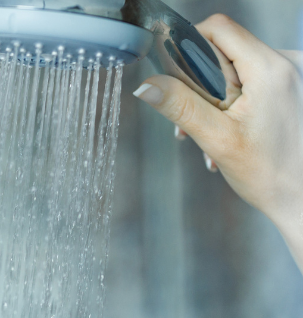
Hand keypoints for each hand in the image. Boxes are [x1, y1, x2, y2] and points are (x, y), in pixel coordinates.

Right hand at [133, 15, 302, 254]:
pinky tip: (229, 132)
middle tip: (194, 120)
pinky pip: (253, 79)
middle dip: (201, 83)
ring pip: (237, 66)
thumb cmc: (271, 173)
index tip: (177, 77)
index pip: (218, 29)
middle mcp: (287, 63)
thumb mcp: (217, 138)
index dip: (190, 46)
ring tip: (211, 134)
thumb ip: (180, 106)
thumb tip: (145, 84)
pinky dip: (234, 102)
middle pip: (226, 49)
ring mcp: (293, 74)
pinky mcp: (293, 87)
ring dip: (215, 98)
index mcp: (271, 68)